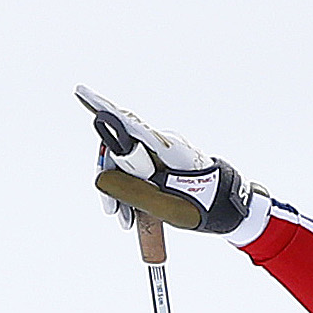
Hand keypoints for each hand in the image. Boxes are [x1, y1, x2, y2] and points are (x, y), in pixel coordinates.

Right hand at [77, 85, 253, 235]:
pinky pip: (135, 173)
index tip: (82, 92)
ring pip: (125, 166)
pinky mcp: (160, 164)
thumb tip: (102, 178)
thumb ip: (135, 192)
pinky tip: (131, 215)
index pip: (129, 126)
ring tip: (126, 220)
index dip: (103, 109)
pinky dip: (130, 192)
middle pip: (119, 151)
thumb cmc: (206, 207)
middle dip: (111, 180)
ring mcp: (160, 153)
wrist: (230, 210)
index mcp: (168, 149)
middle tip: (114, 212)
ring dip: (119, 192)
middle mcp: (162, 144)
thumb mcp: (170, 208)